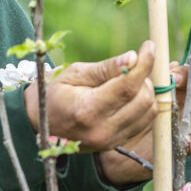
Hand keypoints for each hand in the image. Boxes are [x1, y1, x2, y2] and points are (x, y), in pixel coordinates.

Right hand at [22, 41, 155, 153]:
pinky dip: (143, 105)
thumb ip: (105, 68)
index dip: (144, 64)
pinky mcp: (117, 144)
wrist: (42, 123)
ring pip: (149, 112)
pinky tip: (129, 96)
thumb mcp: (75, 73)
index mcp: (87, 110)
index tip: (149, 46)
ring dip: (146, 91)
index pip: (127, 86)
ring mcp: (110, 141)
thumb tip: (133, 57)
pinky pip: (144, 122)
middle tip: (133, 65)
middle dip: (144, 77)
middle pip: (143, 100)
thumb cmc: (56, 92)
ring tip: (129, 81)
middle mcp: (101, 130)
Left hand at [95, 57, 190, 186]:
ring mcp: (180, 124)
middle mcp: (181, 102)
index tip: (173, 73)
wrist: (106, 139)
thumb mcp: (116, 85)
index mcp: (170, 84)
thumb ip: (128, 72)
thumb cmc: (111, 104)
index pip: (187, 73)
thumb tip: (139, 59)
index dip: (186, 70)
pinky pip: (186, 146)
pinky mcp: (174, 146)